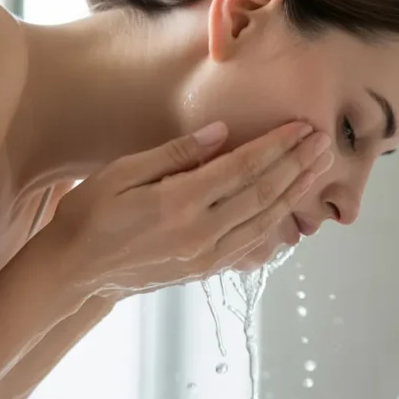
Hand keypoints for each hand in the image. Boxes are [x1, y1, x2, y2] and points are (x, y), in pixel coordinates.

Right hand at [45, 121, 331, 301]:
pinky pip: (249, 245)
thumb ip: (175, 153)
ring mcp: (204, 256)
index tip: (302, 127)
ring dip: (295, 193)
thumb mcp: (122, 172)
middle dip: (297, 165)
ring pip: (263, 221)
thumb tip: (222, 132)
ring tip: (319, 169)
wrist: (73, 271)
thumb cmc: (89, 214)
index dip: (276, 146)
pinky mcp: (203, 270)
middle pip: (262, 194)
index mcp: (178, 203)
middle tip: (325, 142)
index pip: (241, 168)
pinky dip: (275, 225)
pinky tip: (292, 209)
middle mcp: (199, 233)